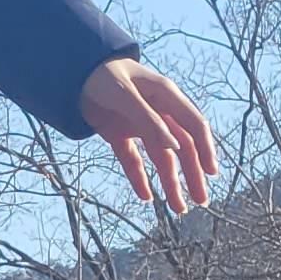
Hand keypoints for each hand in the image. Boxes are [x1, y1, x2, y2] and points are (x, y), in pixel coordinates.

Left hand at [81, 56, 219, 213]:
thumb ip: (149, 120)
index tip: (211, 173)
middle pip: (181, 147)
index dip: (205, 148)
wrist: (69, 71)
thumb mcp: (124, 96)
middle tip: (201, 201)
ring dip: (170, 182)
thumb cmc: (101, 75)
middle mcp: (157, 112)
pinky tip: (146, 196)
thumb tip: (174, 148)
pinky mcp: (118, 134)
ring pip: (160, 157)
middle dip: (192, 174)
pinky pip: (132, 159)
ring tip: (178, 209)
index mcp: (165, 96)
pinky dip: (138, 177)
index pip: (194, 125)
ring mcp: (138, 125)